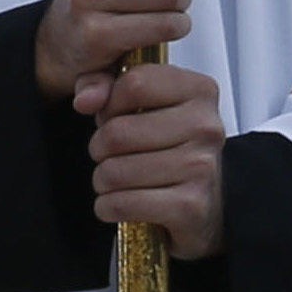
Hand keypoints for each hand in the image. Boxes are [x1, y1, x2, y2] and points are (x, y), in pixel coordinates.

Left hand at [80, 53, 228, 260]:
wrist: (203, 202)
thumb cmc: (169, 148)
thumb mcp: (144, 102)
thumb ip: (105, 84)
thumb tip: (86, 99)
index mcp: (199, 91)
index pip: (134, 84)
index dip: (109, 105)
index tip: (114, 117)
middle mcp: (205, 127)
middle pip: (117, 132)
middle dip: (99, 148)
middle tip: (110, 154)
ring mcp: (201, 167)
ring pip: (115, 172)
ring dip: (103, 180)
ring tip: (117, 179)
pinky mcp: (190, 206)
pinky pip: (122, 203)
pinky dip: (109, 206)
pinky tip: (119, 202)